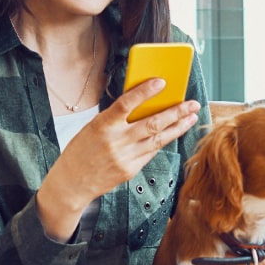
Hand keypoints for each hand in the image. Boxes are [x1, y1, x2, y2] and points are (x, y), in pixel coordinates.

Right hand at [37, 78, 200, 240]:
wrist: (72, 183)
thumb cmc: (81, 151)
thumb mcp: (93, 127)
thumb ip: (116, 118)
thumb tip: (141, 103)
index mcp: (102, 125)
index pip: (127, 103)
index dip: (145, 92)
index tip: (161, 82)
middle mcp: (116, 141)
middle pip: (152, 123)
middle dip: (175, 112)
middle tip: (191, 103)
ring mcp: (125, 157)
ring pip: (158, 139)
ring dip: (178, 127)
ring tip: (191, 117)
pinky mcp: (131, 170)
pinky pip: (151, 152)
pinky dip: (163, 140)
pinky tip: (174, 132)